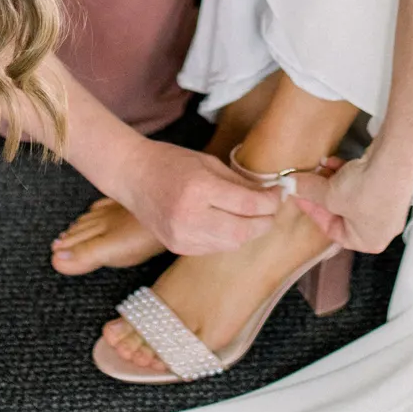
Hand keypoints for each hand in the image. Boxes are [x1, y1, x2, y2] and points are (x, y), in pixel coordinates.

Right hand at [119, 140, 281, 256]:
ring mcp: (182, 236)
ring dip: (247, 232)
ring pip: (230, 244)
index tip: (279, 194)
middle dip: (264, 223)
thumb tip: (270, 195)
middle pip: (242, 232)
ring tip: (252, 217)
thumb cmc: (172, 163)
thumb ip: (239, 183)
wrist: (133, 177)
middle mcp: (190, 217)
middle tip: (272, 212)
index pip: (247, 204)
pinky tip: (228, 224)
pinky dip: (228, 238)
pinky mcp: (178, 248)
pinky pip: (214, 248)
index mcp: (199, 189)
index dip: (270, 202)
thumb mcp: (209, 163)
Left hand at [292, 153, 412, 254]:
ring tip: (321, 166)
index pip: (333, 231)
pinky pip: (363, 183)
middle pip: (342, 212)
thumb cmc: (364, 190)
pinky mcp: (390, 184)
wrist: (395, 160)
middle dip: (323, 193)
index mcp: (368, 241)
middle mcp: (381, 227)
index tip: (299, 194)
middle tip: (309, 180)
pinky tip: (335, 160)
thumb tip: (289, 184)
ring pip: (352, 195)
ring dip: (334, 180)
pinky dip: (348, 173)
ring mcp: (388, 205)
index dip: (312, 210)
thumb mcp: (328, 194)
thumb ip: (307, 191)